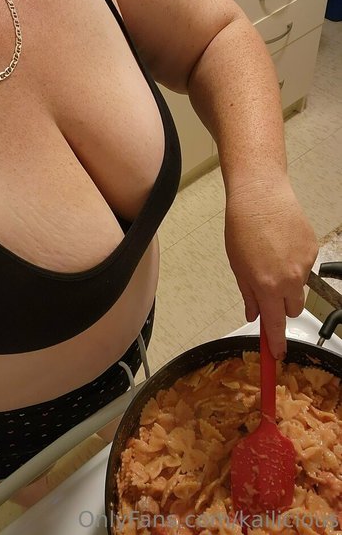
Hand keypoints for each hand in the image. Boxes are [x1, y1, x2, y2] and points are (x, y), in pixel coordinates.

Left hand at [224, 177, 317, 358]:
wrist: (261, 196)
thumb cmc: (243, 229)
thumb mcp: (238, 267)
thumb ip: (248, 295)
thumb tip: (254, 315)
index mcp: (267, 285)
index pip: (275, 324)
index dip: (276, 342)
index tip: (277, 354)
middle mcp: (290, 279)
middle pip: (292, 309)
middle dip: (280, 307)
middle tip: (267, 290)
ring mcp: (305, 264)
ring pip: (299, 288)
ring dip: (288, 284)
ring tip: (271, 259)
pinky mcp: (313, 250)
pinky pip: (304, 267)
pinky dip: (294, 264)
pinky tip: (281, 246)